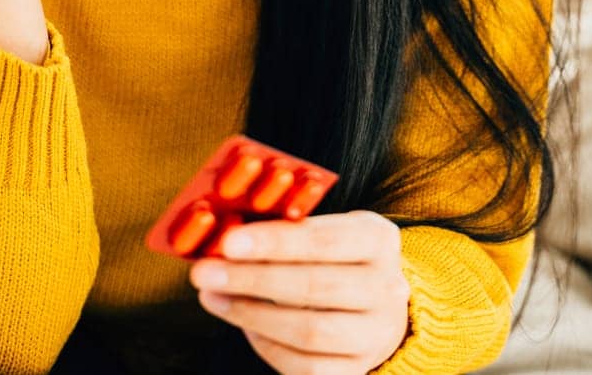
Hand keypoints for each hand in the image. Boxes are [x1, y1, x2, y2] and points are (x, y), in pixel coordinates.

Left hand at [189, 210, 411, 373]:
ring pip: (309, 331)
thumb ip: (287, 230)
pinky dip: (267, 346)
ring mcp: (374, 334)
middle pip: (315, 287)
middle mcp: (385, 288)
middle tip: (205, 272)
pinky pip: (305, 366)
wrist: (380, 309)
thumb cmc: (337, 261)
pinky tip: (244, 325)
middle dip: (252, 279)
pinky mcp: (355, 369)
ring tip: (213, 297)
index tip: (229, 242)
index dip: (276, 242)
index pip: (326, 240)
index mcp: (378, 241)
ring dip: (251, 314)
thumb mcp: (327, 230)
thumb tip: (225, 236)